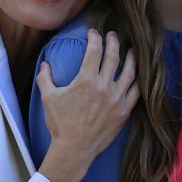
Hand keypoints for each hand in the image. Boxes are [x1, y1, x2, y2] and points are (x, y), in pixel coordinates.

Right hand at [37, 30, 138, 181]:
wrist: (75, 149)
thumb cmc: (60, 124)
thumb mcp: (48, 98)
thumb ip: (45, 78)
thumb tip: (45, 64)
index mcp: (86, 80)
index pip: (95, 51)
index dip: (95, 38)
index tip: (94, 32)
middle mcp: (104, 87)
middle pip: (114, 57)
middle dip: (114, 42)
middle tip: (113, 35)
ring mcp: (117, 99)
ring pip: (130, 73)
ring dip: (131, 59)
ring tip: (131, 51)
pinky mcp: (124, 112)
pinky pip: (135, 93)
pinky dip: (137, 82)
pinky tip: (136, 77)